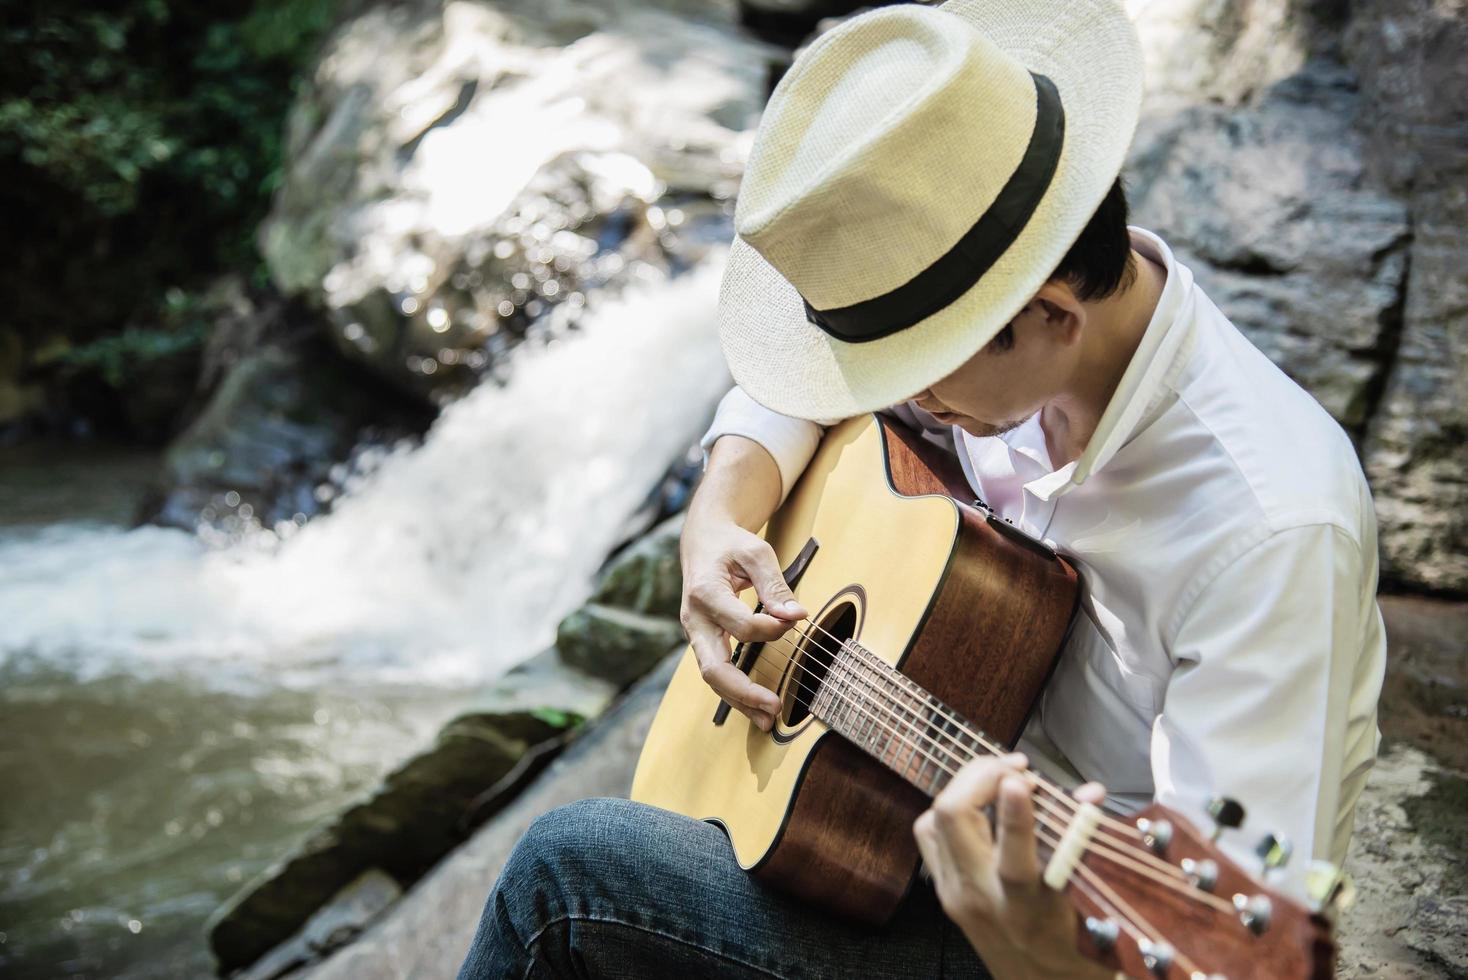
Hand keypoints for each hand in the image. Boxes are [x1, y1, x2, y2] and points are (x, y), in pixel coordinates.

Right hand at [678, 517, 806, 731]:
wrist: (704, 540)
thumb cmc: (730, 544)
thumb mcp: (756, 553)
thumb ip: (775, 586)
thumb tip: (796, 615)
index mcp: (705, 593)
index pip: (741, 625)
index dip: (771, 629)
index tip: (795, 621)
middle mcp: (694, 619)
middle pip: (713, 667)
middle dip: (743, 691)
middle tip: (774, 706)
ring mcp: (696, 633)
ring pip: (712, 677)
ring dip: (740, 701)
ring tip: (768, 719)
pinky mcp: (703, 641)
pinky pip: (716, 671)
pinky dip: (736, 692)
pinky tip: (756, 707)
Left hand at [913, 754, 1114, 979]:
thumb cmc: (1077, 946)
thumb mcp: (1090, 902)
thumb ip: (1086, 844)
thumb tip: (1091, 794)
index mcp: (1028, 912)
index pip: (1014, 861)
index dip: (1015, 816)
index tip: (1020, 781)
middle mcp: (983, 901)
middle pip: (953, 821)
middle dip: (979, 777)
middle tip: (1016, 768)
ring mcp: (955, 895)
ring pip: (934, 822)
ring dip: (964, 788)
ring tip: (999, 777)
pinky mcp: (943, 892)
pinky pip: (930, 836)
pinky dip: (950, 810)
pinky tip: (978, 804)